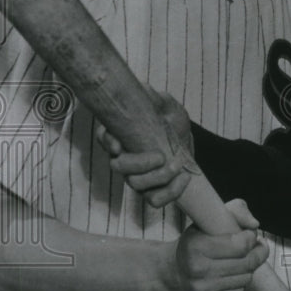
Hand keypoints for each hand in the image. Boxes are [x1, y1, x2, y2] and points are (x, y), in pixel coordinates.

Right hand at [96, 88, 193, 207]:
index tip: (120, 145)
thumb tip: (145, 90)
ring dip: (158, 178)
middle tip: (161, 156)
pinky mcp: (153, 189)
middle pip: (118, 168)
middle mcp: (124, 157)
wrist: (186, 137)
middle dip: (139, 165)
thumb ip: (155, 98)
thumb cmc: (170, 119)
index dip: (109, 142)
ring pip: (135, 186)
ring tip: (178, 166)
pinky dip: (170, 193)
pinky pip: (155, 201)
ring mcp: (137, 176)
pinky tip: (184, 178)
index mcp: (120, 134)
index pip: (104, 139)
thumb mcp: (166, 104)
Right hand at [159, 199, 267, 290]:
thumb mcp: (205, 222)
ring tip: (242, 259)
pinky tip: (233, 273)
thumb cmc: (191, 244)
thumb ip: (234, 213)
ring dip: (249, 268)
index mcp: (196, 246)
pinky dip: (239, 282)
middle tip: (258, 246)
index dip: (252, 238)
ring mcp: (202, 290)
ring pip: (246, 278)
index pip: (241, 245)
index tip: (250, 234)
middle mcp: (198, 270)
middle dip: (258, 252)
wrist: (166, 274)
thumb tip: (255, 224)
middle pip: (247, 263)